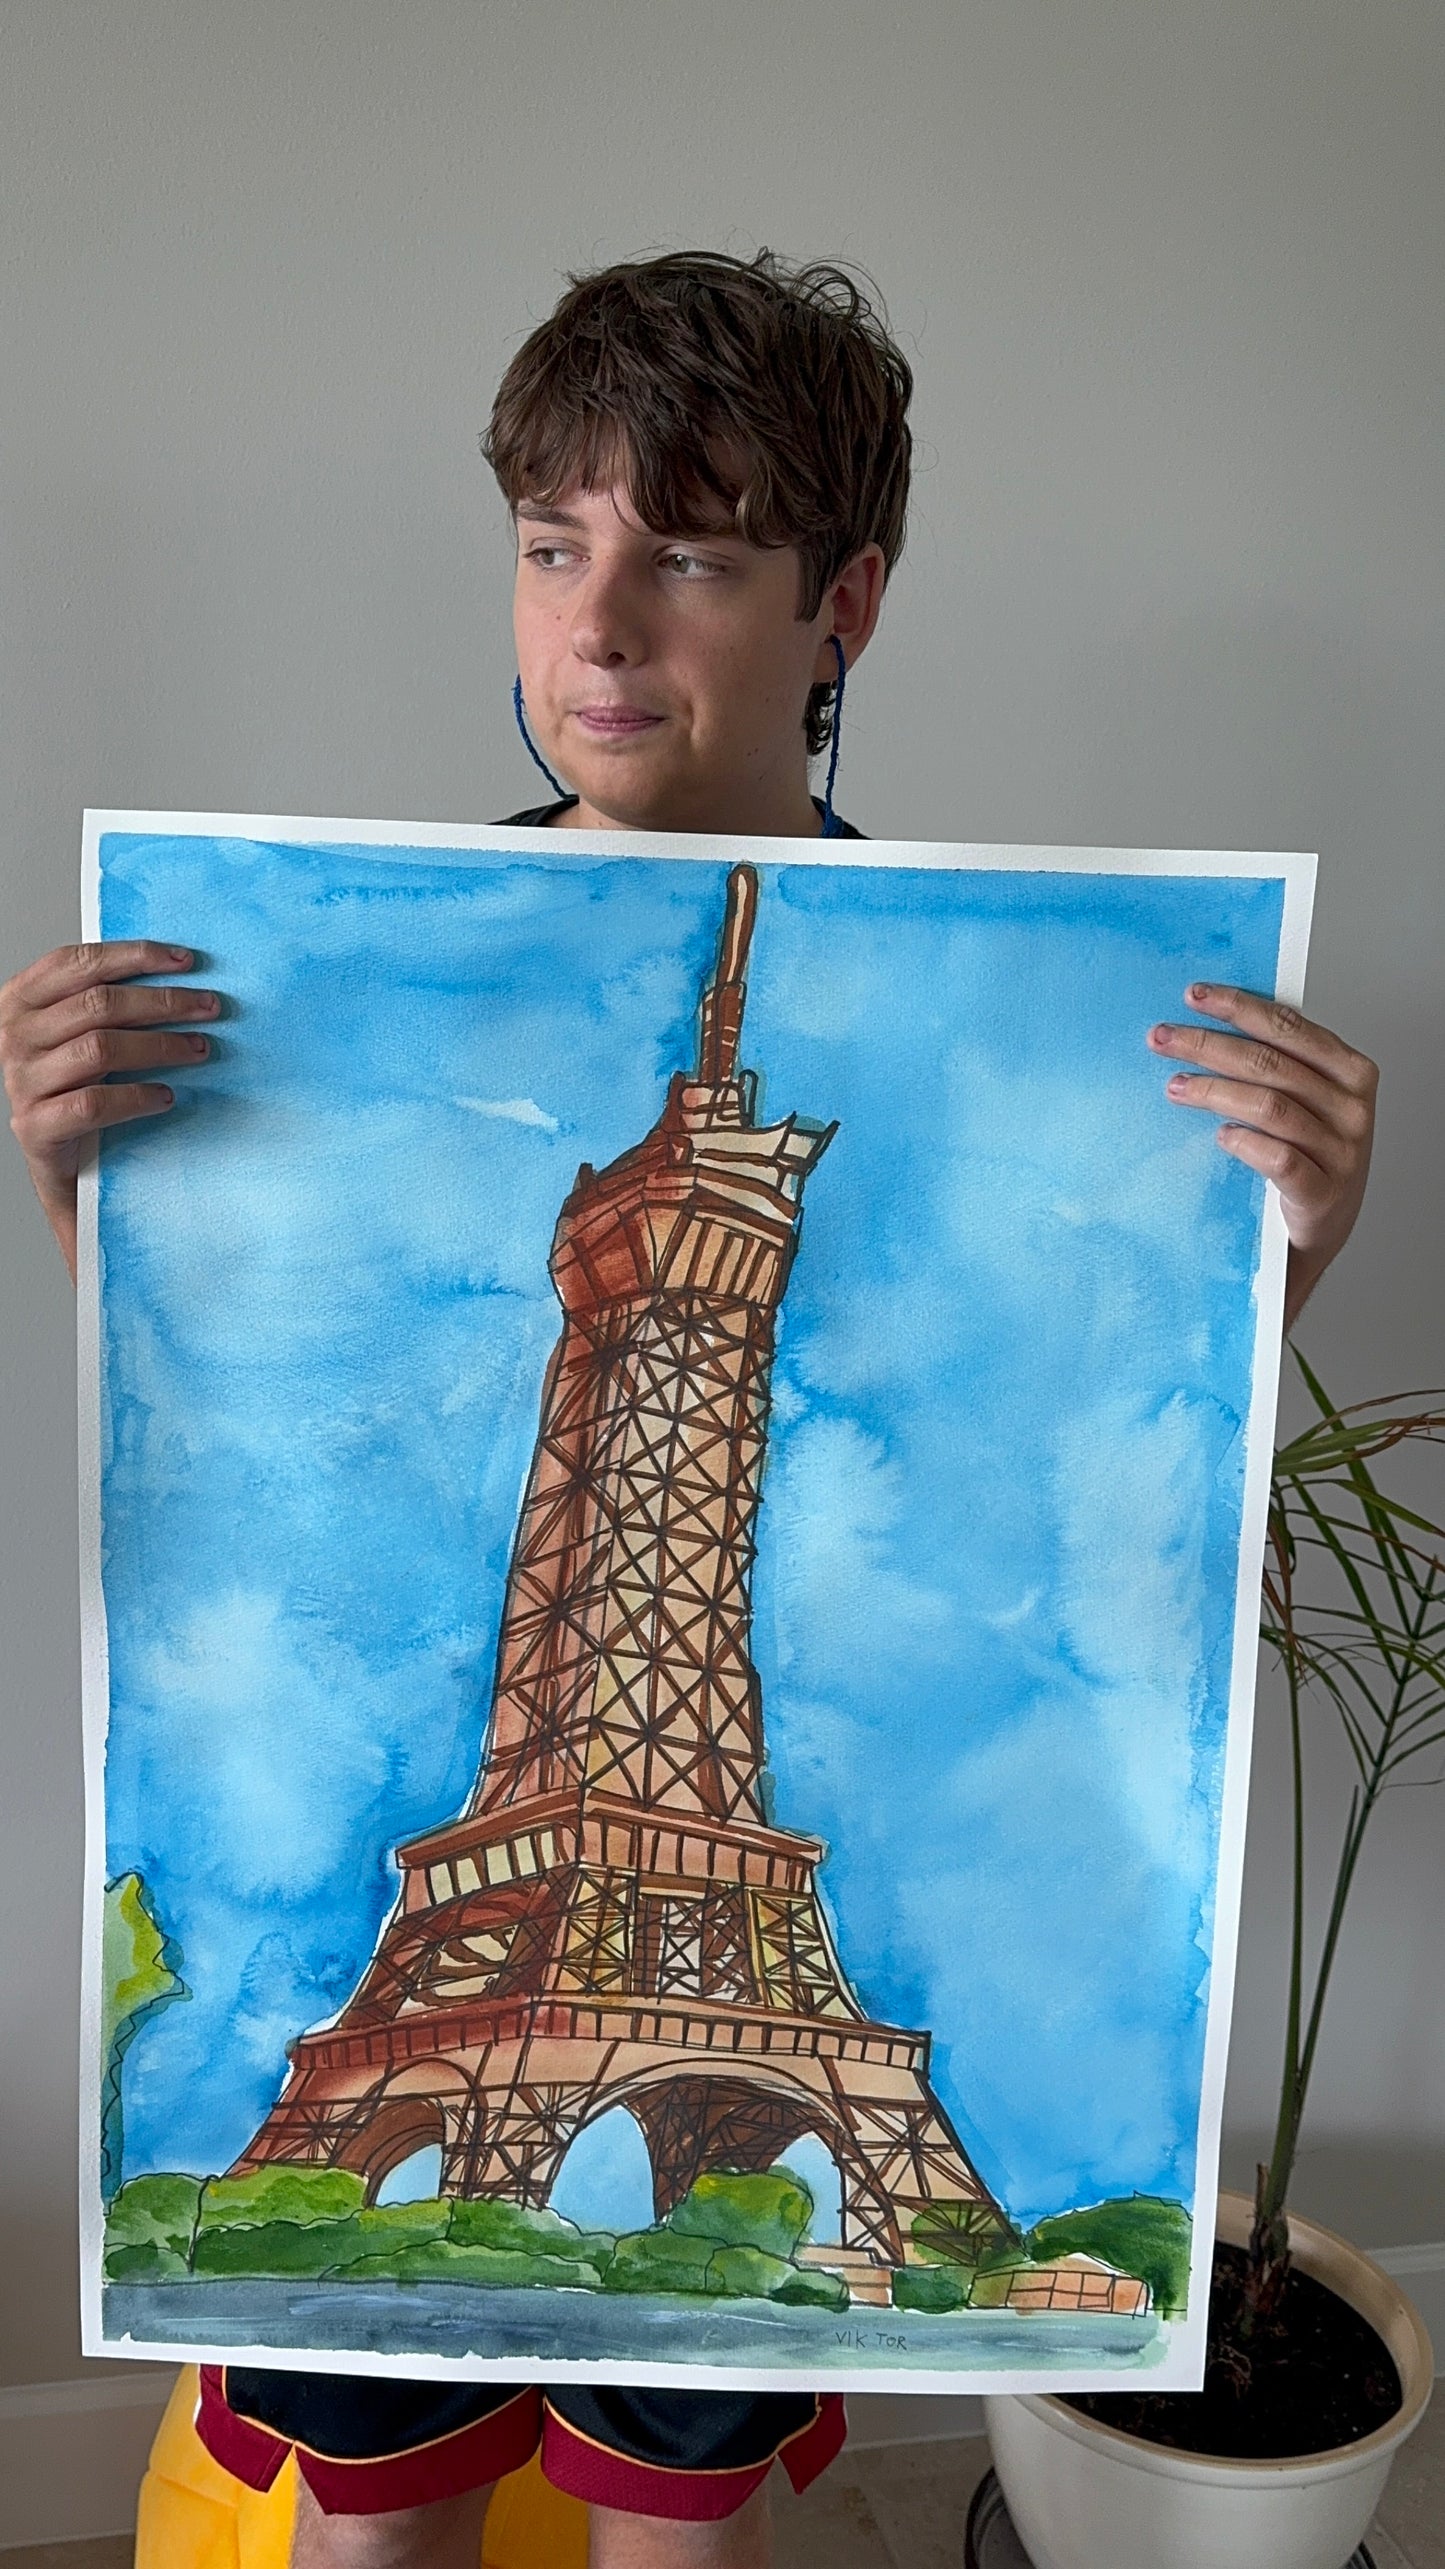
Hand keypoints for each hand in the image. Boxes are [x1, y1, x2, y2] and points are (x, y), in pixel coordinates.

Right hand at [1, 941, 220, 1282]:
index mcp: (20, 1002)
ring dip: (160, 1045)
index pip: (76, 962)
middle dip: (162, 1001)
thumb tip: (178, 972)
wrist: (63, 1169)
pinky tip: (167, 1096)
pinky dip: (137, 1097)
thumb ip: (108, 1005)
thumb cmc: (78, 1092)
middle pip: (97, 1004)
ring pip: (99, 1048)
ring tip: (198, 1049)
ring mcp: (22, 1083)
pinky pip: (93, 1104)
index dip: (133, 955)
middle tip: (210, 1007)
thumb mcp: (84, 1037)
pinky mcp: (36, 1127)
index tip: (185, 960)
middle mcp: (13, 1038)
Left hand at [1149, 985, 1376, 1329]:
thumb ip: (1276, 1067)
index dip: (1239, 1007)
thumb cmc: (1304, 1162)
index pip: (1289, 1027)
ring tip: (1175, 1087)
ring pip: (1271, 1107)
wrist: (1314, 1237)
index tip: (1194, 995)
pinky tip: (1218, 1137)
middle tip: (1162, 1038)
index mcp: (1350, 1073)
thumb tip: (1207, 1022)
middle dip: (1209, 1045)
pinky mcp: (1323, 1195)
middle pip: (1272, 1064)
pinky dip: (1244, 1143)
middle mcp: (1352, 1109)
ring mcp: (1342, 1153)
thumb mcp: (1302, 1106)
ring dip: (1215, 1091)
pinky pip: (1279, 1160)